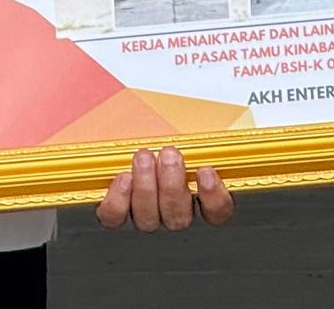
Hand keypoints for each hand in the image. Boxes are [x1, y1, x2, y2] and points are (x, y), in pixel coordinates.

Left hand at [95, 146, 233, 229]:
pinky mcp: (115, 217)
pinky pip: (116, 217)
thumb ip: (196, 138)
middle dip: (173, 184)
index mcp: (198, 199)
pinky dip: (119, 199)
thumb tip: (214, 115)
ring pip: (149, 218)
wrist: (123, 141)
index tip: (206, 171)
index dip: (214, 198)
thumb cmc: (160, 141)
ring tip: (144, 157)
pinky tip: (124, 178)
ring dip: (146, 186)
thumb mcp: (183, 133)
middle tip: (170, 154)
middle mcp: (172, 215)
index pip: (217, 213)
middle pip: (179, 217)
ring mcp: (144, 218)